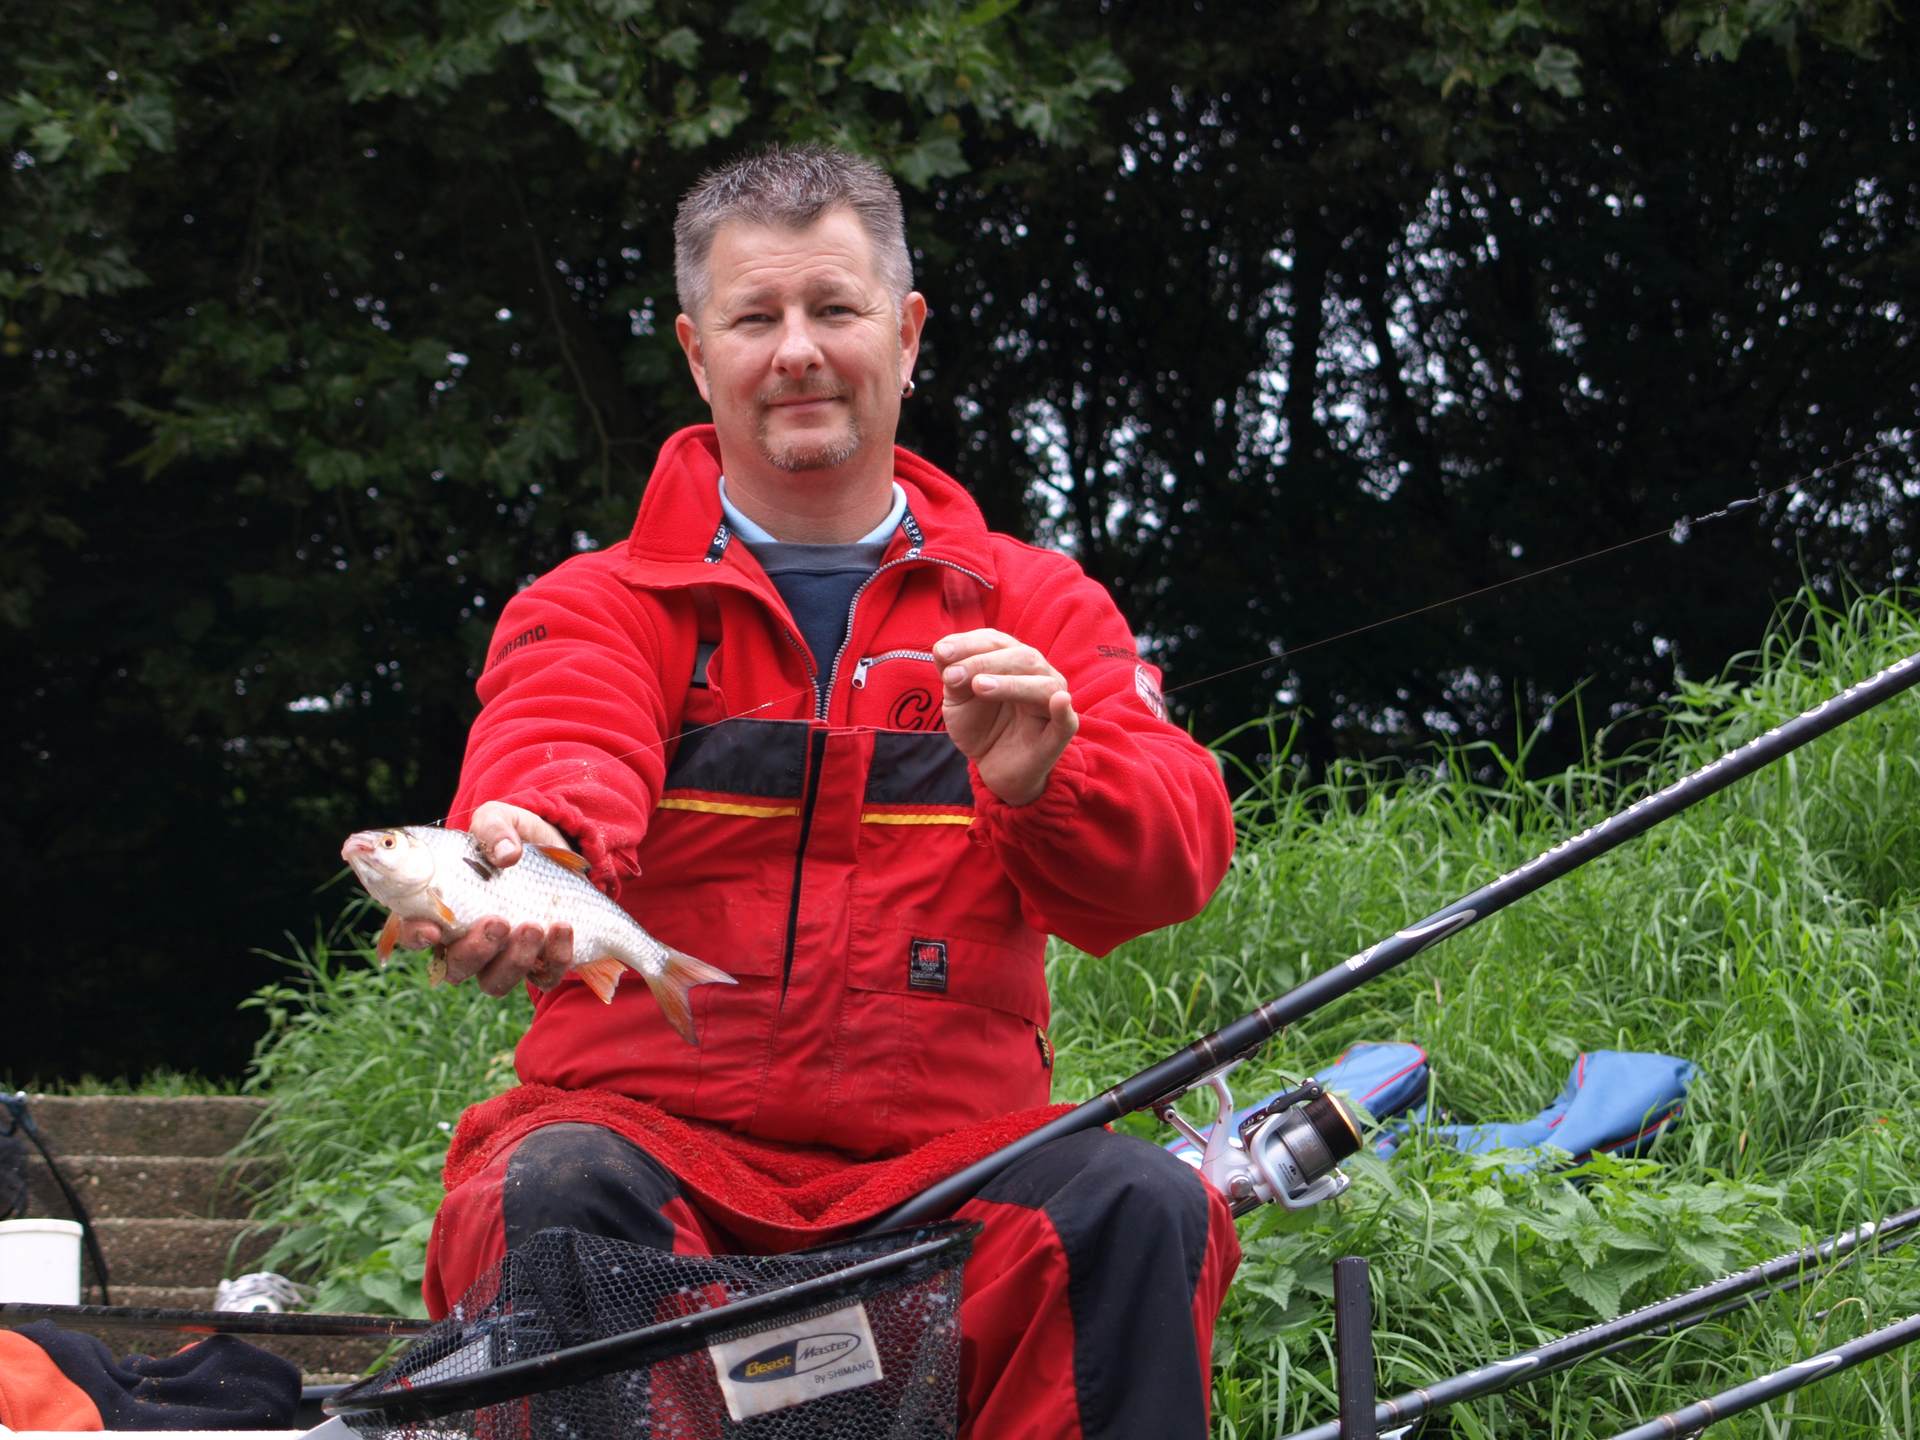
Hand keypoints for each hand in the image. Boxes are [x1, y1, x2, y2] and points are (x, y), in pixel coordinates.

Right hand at [395, 801, 577, 995]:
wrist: (561, 848)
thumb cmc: (514, 838)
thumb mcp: (501, 819)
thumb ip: (494, 827)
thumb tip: (506, 854)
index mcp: (445, 907)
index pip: (414, 932)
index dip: (417, 936)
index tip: (433, 930)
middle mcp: (468, 941)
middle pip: (456, 967)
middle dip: (476, 950)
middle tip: (499, 921)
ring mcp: (503, 957)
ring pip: (495, 982)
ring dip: (514, 959)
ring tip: (535, 926)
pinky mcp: (542, 962)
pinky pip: (544, 977)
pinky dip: (555, 957)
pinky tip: (563, 928)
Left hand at [935, 629, 1078, 805]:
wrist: (993, 766)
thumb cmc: (980, 726)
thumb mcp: (957, 699)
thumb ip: (952, 674)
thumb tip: (942, 649)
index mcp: (1014, 660)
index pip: (997, 641)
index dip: (969, 644)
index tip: (941, 653)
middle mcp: (1038, 675)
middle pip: (1021, 657)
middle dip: (984, 662)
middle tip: (952, 676)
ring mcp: (1051, 703)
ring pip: (1042, 685)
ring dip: (1010, 683)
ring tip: (979, 686)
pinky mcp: (1060, 733)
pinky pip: (1066, 720)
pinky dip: (1063, 709)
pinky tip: (1058, 700)